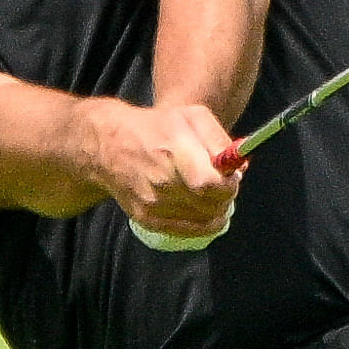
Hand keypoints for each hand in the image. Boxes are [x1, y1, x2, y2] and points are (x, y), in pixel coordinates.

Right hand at [87, 99, 247, 243]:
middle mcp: (162, 180)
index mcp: (175, 150)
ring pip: (202, 220)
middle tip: (222, 185)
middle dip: (225, 197)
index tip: (231, 178)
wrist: (110, 146)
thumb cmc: (157, 128)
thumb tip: (238, 168)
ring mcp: (153, 203)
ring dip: (214, 209)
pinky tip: (203, 210)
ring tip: (209, 193)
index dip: (229, 185)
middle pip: (210, 205)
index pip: (211, 185)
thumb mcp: (192, 117)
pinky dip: (202, 224)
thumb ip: (220, 140)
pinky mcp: (147, 219)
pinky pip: (187, 231)